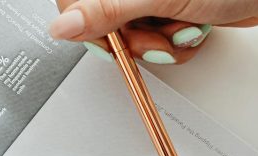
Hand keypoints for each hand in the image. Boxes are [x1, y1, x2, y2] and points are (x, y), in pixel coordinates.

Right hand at [48, 0, 257, 63]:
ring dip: (161, 44)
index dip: (86, 23)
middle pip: (105, 21)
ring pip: (133, 35)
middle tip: (156, 35)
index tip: (108, 39)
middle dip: (135, 38)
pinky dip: (177, 44)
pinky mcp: (173, 11)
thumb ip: (108, 9)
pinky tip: (194, 29)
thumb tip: (63, 26)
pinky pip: (158, 40)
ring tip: (184, 29)